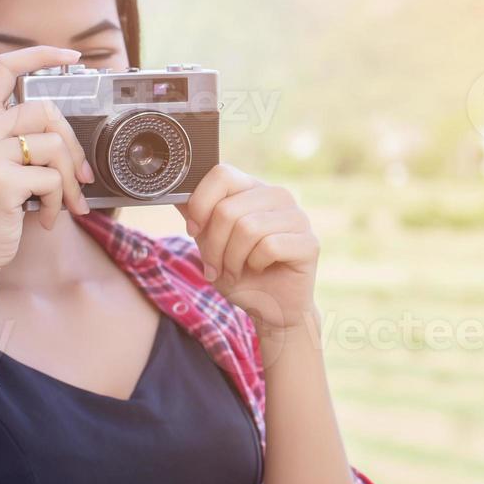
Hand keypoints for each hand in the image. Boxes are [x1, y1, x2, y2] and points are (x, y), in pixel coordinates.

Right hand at [0, 46, 94, 279]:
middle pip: (45, 110)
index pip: (2, 69)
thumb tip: (70, 137)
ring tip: (62, 202)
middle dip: (73, 145)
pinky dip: (59, 201)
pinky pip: (51, 178)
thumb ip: (23, 141)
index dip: (38, 55)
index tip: (71, 56)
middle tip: (81, 176)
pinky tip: (46, 217)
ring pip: (53, 145)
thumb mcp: (0, 167)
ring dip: (69, 180)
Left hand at [178, 164, 319, 332]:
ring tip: (235, 271)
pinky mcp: (309, 242)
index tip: (193, 230)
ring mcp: (298, 217)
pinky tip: (260, 270)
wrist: (270, 309)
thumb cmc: (241, 274)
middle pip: (228, 209)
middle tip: (215, 266)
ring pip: (248, 228)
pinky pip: (269, 246)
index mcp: (253, 189)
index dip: (200, 204)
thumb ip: (196, 215)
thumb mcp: (208, 242)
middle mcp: (278, 196)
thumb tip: (174, 192)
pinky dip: (255, 264)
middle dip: (213, 246)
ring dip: (232, 259)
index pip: (222, 174)